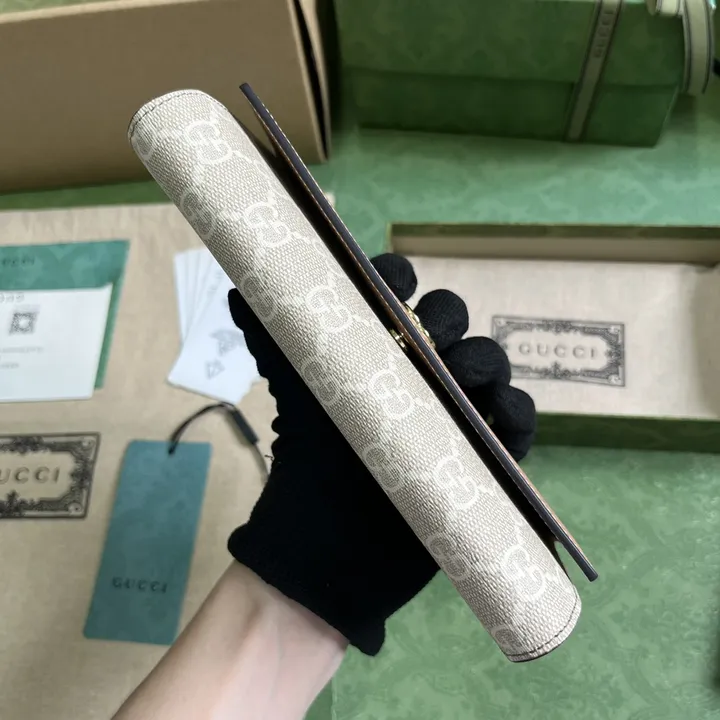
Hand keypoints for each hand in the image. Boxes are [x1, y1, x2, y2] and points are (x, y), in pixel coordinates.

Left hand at [227, 253, 535, 654]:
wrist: (331, 555)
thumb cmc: (312, 471)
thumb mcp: (296, 401)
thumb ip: (273, 344)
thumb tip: (240, 290)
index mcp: (377, 352)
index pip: (395, 297)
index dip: (396, 279)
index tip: (391, 282)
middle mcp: (419, 373)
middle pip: (450, 322)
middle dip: (445, 315)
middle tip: (429, 332)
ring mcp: (456, 412)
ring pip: (487, 365)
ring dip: (485, 360)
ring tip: (465, 377)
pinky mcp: (484, 454)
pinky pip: (517, 423)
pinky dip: (518, 412)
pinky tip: (501, 414)